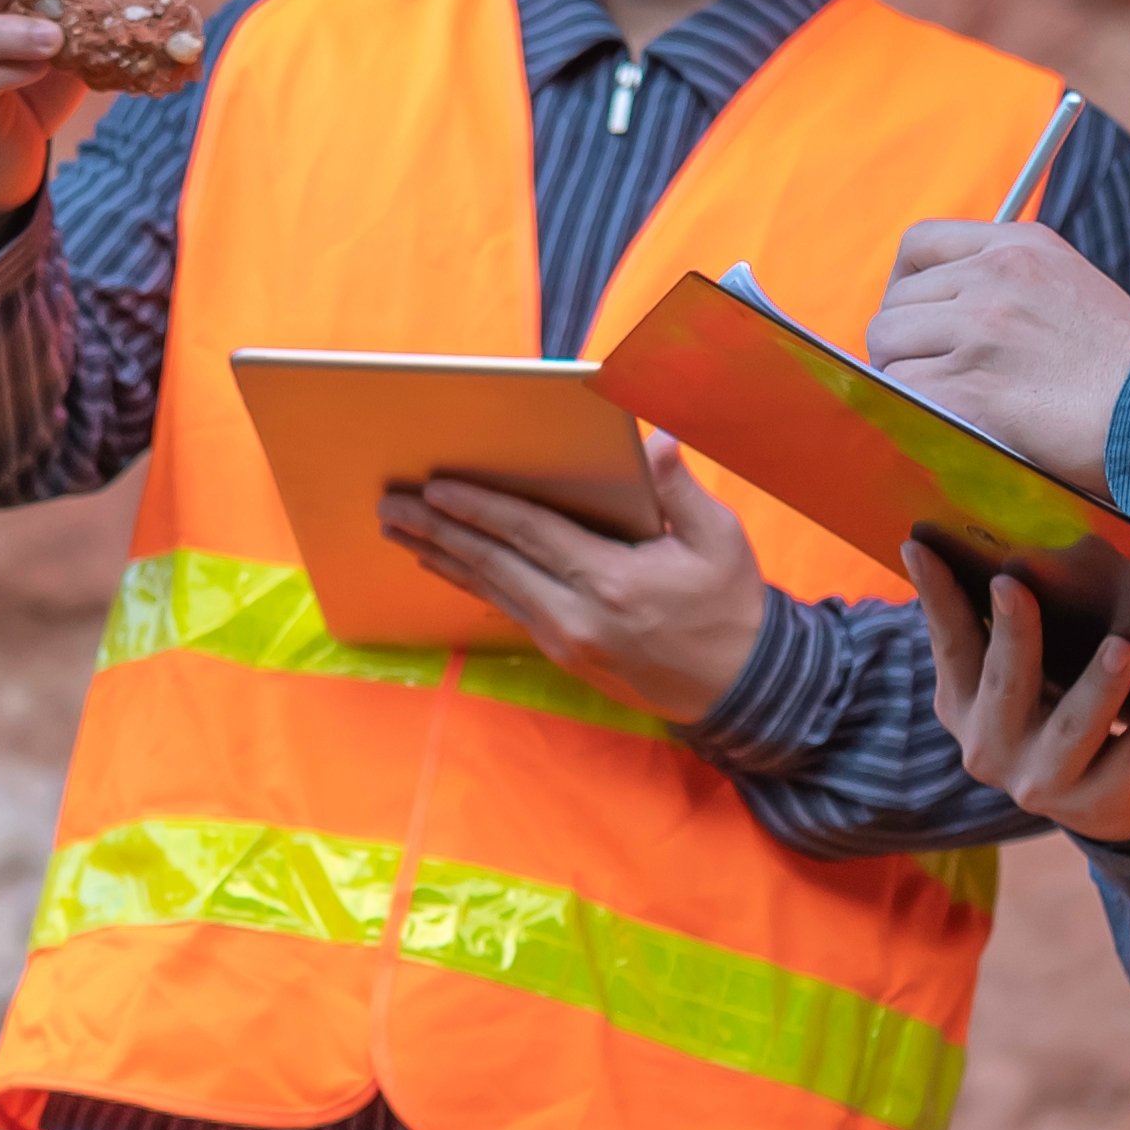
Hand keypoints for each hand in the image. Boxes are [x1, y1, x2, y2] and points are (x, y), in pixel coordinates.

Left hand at [380, 433, 773, 721]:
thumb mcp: (719, 540)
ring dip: (440, 557)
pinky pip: (505, 609)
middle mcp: (577, 616)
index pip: (531, 534)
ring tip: (398, 531)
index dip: (480, 509)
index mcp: (612, 582)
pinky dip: (471, 582)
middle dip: (437, 532)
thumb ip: (679, 488)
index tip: (436, 488)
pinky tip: (443, 564)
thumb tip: (656, 440)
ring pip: (490, 589)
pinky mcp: (562, 655)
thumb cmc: (730, 606)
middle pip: (493, 564)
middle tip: (389, 507)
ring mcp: (564, 641)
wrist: (740, 689)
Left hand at [864, 217, 1129, 488]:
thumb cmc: (1125, 369)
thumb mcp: (1071, 287)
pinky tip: (953, 421)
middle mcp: (993, 278)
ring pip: (887, 344)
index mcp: (1019, 246)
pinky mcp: (966, 387)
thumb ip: (1008, 282)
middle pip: (896, 302)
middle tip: (943, 374)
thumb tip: (940, 304)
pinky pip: (898, 390)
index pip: (920, 244)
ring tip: (952, 400)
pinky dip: (912, 411)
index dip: (906, 284)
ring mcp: (977, 330)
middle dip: (909, 342)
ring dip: (906, 376)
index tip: (920, 317)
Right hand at [909, 546, 1129, 841]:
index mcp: (964, 708)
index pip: (950, 645)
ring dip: (1100, 687)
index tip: (920, 547)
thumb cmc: (1048, 721)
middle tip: (1013, 582)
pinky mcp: (1104, 802)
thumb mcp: (1005, 681)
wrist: (1105, 808)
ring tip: (1125, 649)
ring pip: (1075, 729)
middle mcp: (994, 750)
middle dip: (1013, 635)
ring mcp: (1047, 782)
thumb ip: (979, 629)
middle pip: (1005, 686)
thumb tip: (935, 549)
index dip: (936, 597)